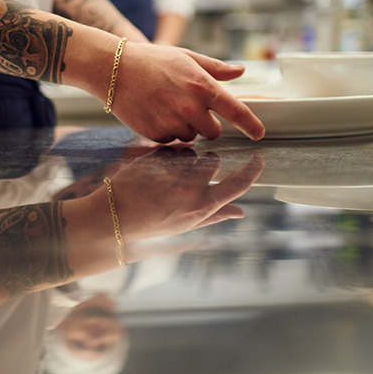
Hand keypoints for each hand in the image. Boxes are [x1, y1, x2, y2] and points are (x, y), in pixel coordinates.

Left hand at [107, 147, 263, 241]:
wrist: (114, 216)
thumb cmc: (152, 223)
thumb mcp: (186, 225)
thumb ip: (214, 216)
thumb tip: (240, 212)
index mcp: (201, 206)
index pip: (238, 185)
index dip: (252, 171)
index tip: (258, 159)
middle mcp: (189, 189)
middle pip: (213, 160)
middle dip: (205, 163)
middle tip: (186, 175)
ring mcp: (170, 173)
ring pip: (190, 152)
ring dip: (183, 158)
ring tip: (165, 176)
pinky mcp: (152, 159)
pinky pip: (169, 148)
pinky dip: (164, 155)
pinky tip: (152, 170)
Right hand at [110, 42, 264, 142]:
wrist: (113, 69)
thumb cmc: (151, 60)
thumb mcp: (186, 57)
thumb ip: (216, 68)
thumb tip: (240, 70)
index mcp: (202, 86)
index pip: (236, 111)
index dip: (251, 125)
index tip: (259, 133)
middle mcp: (189, 106)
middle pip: (213, 132)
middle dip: (206, 124)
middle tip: (189, 108)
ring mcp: (171, 121)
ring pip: (190, 137)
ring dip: (184, 128)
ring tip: (166, 107)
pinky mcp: (154, 132)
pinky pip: (170, 140)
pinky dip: (165, 132)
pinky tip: (154, 114)